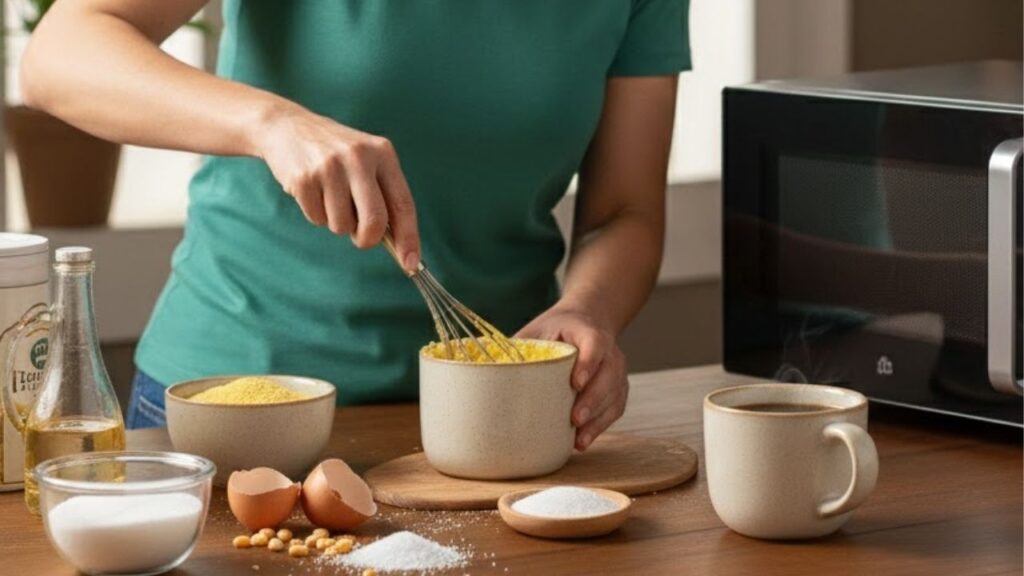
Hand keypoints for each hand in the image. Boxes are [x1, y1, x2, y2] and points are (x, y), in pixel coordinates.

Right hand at [255, 105, 419, 270]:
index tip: (411, 263)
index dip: (408, 238)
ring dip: (337, 223)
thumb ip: (384, 196)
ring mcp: (330, 167)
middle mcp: (359, 157)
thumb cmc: (336, 155)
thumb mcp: (367, 161)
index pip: (403, 204)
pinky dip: (317, 214)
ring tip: (330, 198)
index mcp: (383, 153)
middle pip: (375, 221)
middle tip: (361, 238)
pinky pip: (317, 219)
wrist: (288, 127)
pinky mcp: (304, 178)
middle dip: (368, 239)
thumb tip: (400, 244)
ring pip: (342, 225)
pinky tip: (314, 192)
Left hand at [517, 305, 627, 450]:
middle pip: (608, 375)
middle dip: (593, 399)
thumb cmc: (556, 328)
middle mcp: (609, 350)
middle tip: (574, 419)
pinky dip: (601, 425)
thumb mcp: (538, 330)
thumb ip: (520, 349)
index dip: (588, 364)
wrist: (585, 321)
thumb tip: (485, 373)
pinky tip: (583, 440)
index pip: (595, 345)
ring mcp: (617, 369)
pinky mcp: (618, 386)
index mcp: (588, 331)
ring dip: (598, 419)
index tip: (575, 383)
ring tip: (579, 439)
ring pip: (615, 395)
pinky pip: (616, 407)